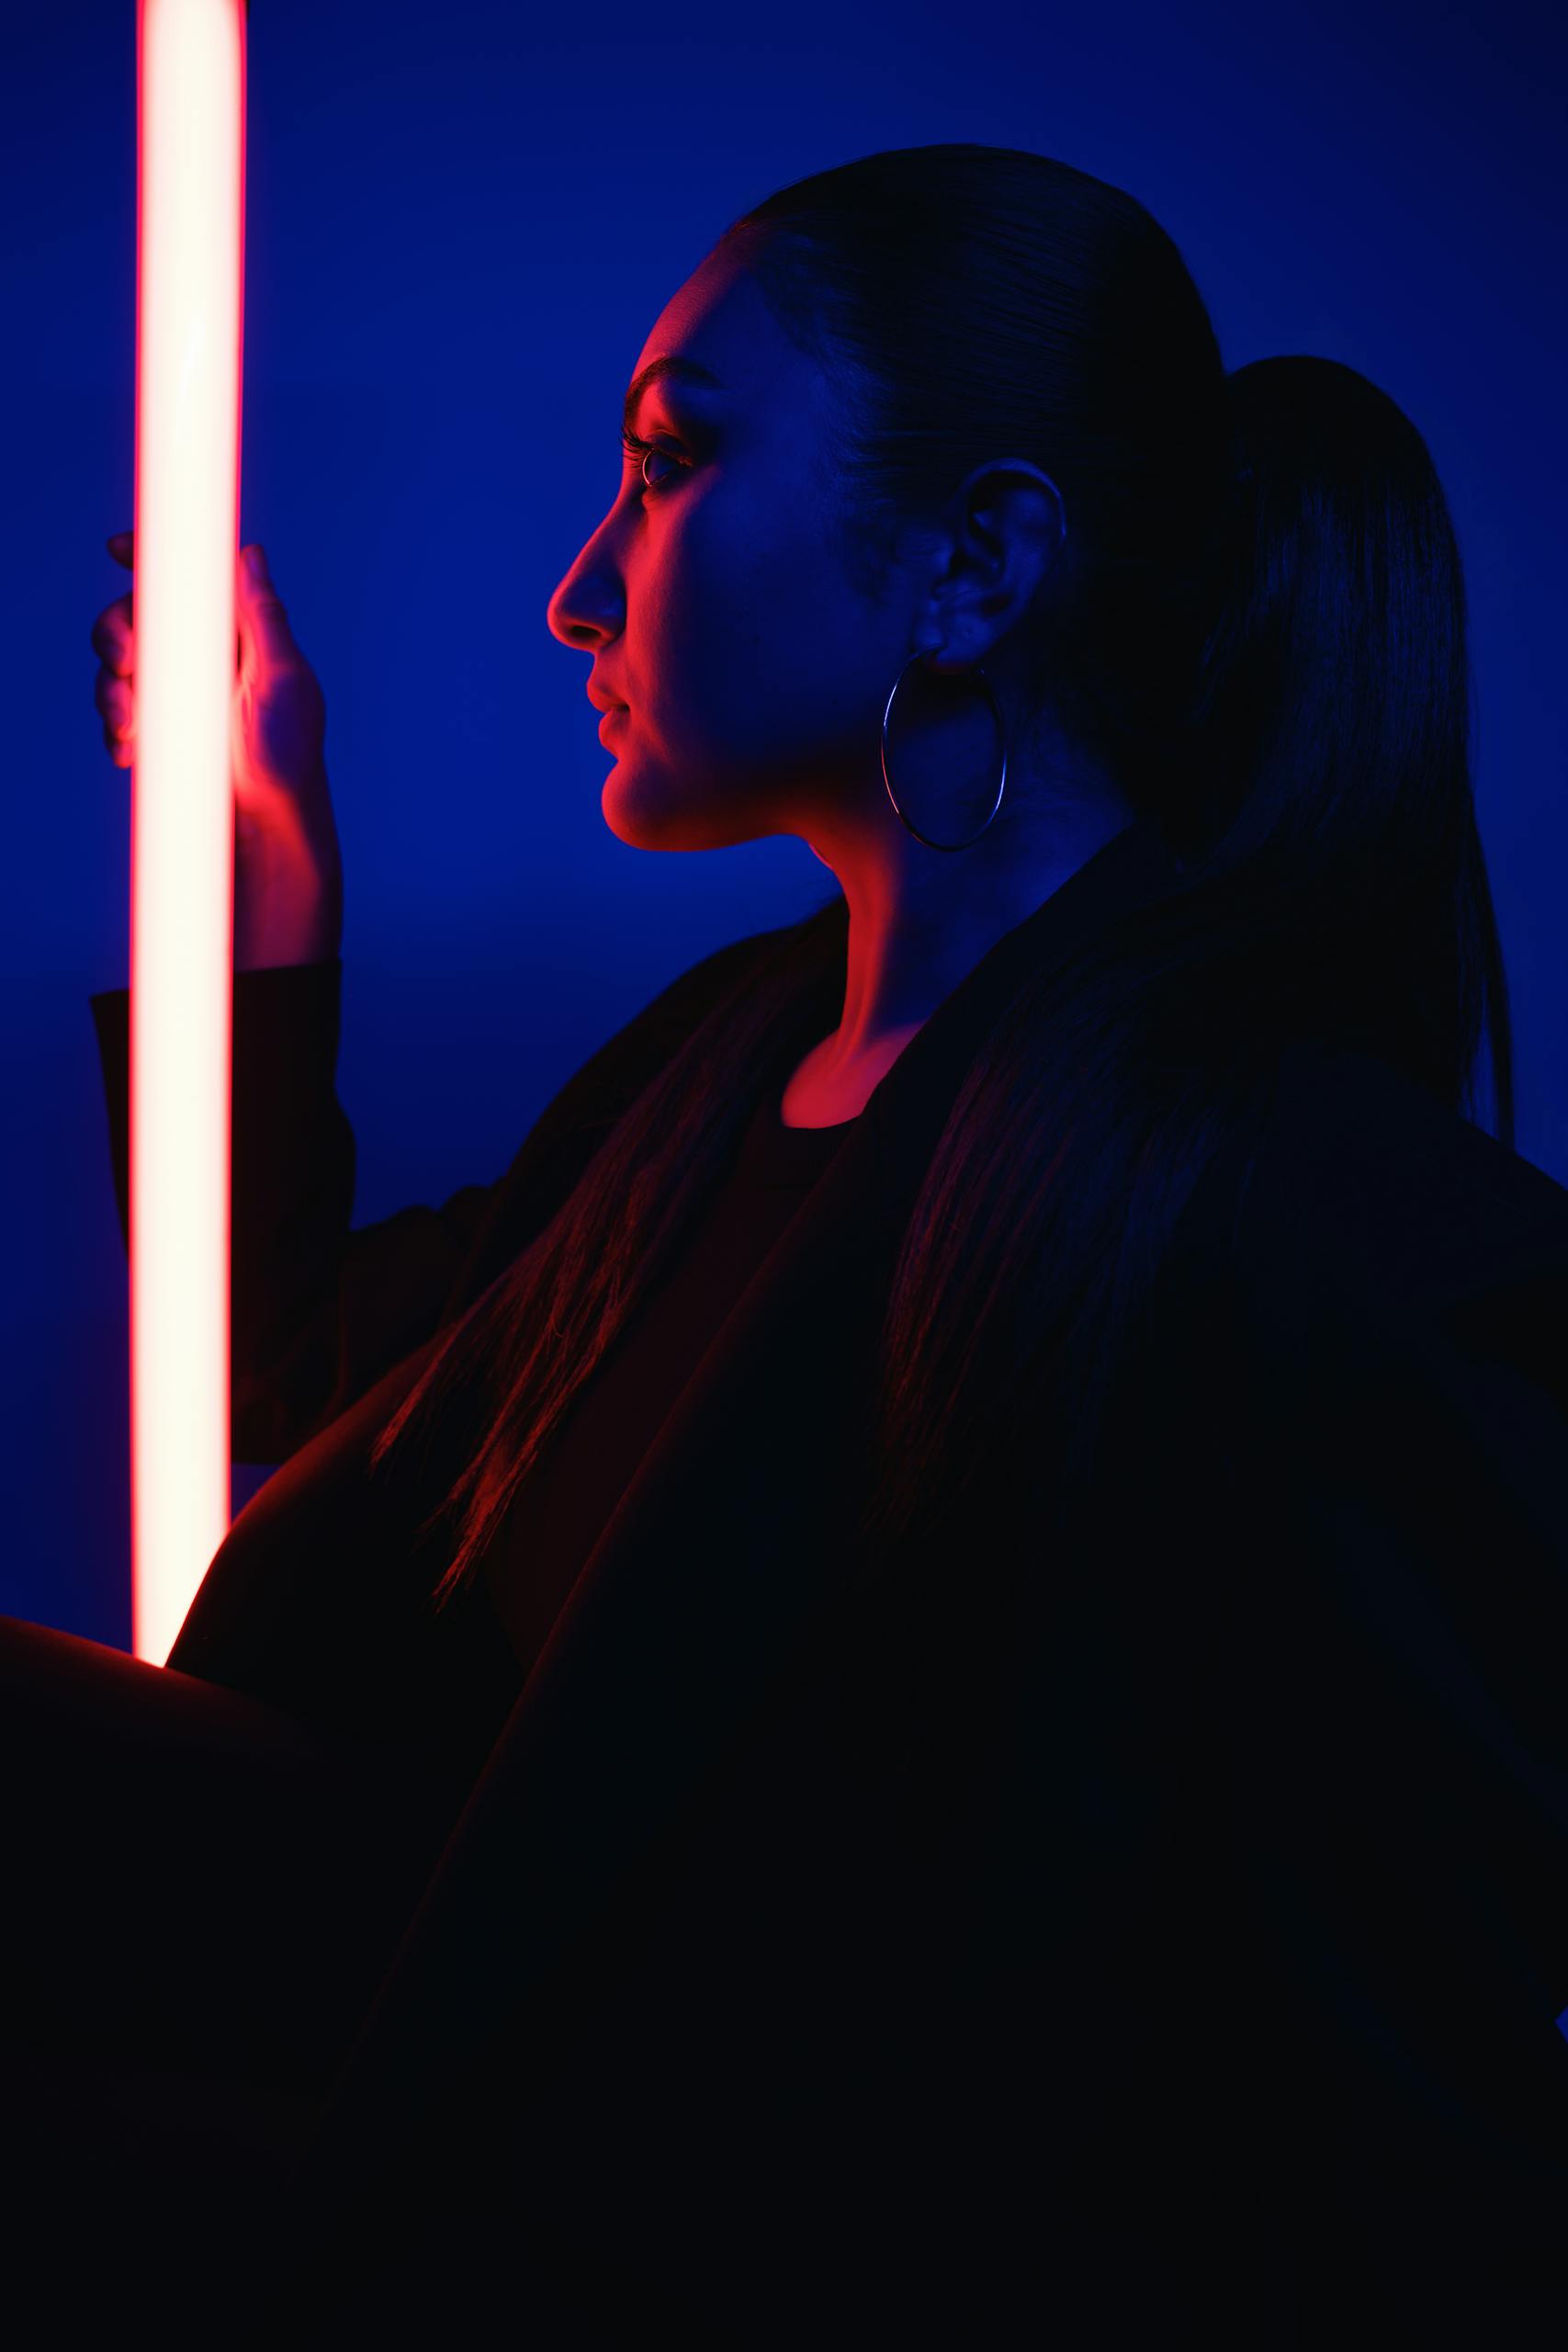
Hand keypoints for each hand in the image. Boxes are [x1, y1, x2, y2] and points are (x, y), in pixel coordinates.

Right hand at [92, 534, 344, 969]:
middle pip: (136, 615)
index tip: (117, 549)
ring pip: (115, 663)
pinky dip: (115, 727)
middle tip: (128, 664)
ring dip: (113, 689)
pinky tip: (132, 752)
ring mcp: (176, 694)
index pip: (189, 580)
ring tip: (135, 727)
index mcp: (237, 635)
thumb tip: (252, 554)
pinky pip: (114, 711)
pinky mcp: (157, 730)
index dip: (151, 556)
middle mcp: (204, 657)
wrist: (265, 832)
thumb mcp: (283, 681)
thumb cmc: (288, 762)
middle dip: (118, 633)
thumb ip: (264, 617)